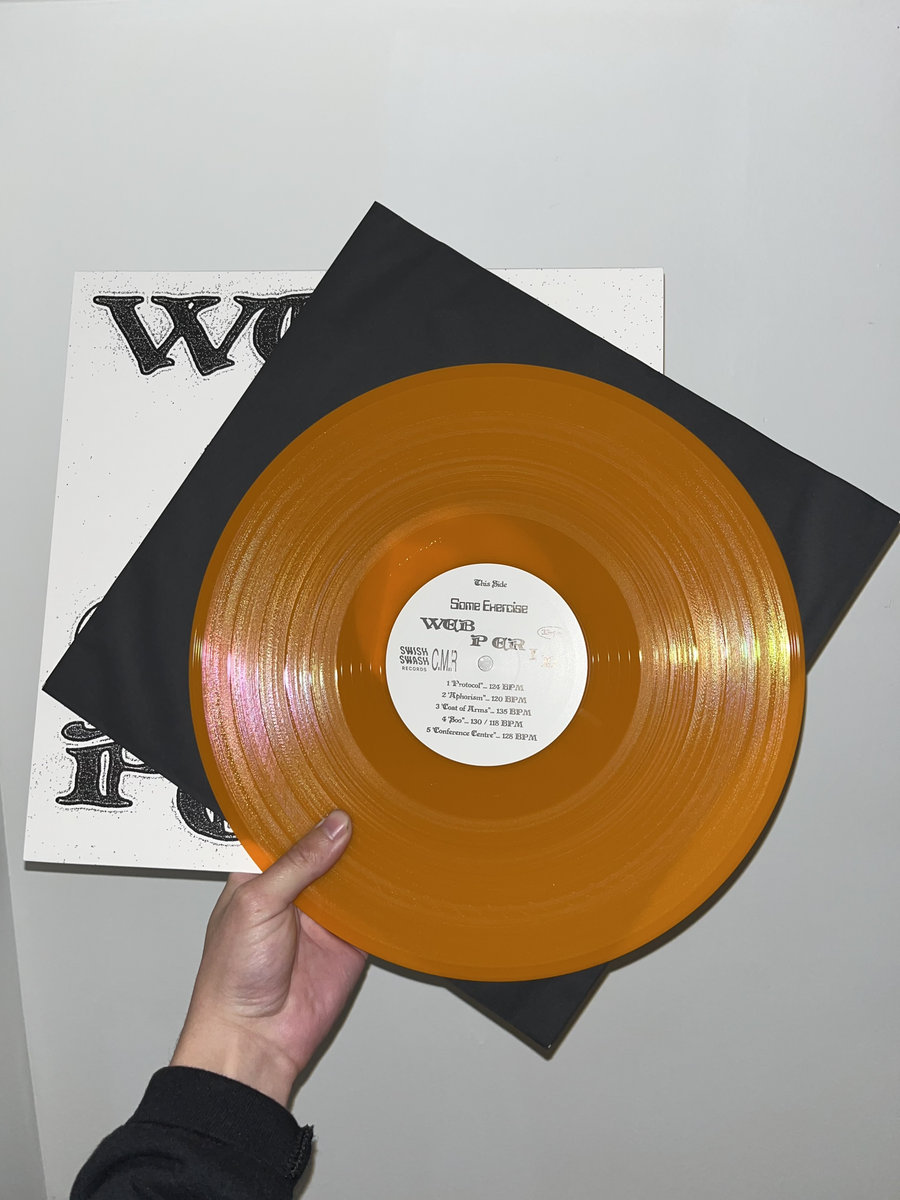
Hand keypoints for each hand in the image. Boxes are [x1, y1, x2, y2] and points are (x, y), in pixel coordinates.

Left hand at [171, 810, 365, 1105]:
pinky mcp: (349, 940)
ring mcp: (323, 915)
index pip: (288, 828)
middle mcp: (293, 890)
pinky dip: (387, 896)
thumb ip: (298, 863)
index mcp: (260, 873)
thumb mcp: (258, 903)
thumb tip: (333, 826)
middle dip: (345, 828)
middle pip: (326, 847)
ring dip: (368, 858)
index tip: (335, 781)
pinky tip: (398, 872)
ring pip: (353, 874)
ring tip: (389, 824)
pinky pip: (374, 910)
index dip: (309, 807)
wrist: (254, 1039)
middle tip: (370, 798)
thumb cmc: (231, 977)